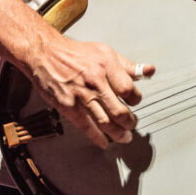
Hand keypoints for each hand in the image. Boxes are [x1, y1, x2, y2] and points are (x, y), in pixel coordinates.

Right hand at [26, 36, 154, 148]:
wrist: (46, 54)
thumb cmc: (76, 53)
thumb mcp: (106, 52)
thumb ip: (128, 66)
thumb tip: (149, 71)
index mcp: (107, 67)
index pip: (129, 90)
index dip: (136, 99)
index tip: (135, 102)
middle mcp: (95, 82)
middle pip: (119, 110)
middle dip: (129, 122)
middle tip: (133, 125)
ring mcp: (81, 96)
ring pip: (104, 121)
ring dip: (117, 133)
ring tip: (124, 137)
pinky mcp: (68, 106)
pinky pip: (85, 126)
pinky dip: (96, 137)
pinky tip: (104, 142)